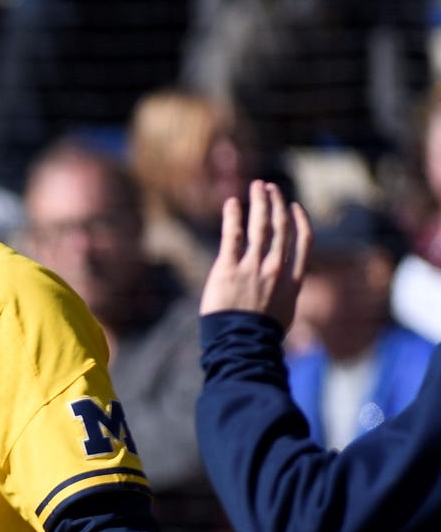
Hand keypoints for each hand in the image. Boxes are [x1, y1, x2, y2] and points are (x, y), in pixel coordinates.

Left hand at [201, 178, 309, 324]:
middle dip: (276, 204)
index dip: (300, 221)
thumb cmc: (259, 337)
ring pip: (260, 226)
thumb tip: (283, 298)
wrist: (241, 344)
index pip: (303, 242)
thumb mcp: (284, 316)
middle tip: (269, 188)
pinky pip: (233, 235)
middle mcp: (276, 268)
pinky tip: (232, 203)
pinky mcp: (228, 269)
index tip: (294, 207)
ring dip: (259, 202)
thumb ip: (285, 298)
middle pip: (281, 227)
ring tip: (256, 187)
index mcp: (294, 280)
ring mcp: (253, 267)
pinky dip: (233, 217)